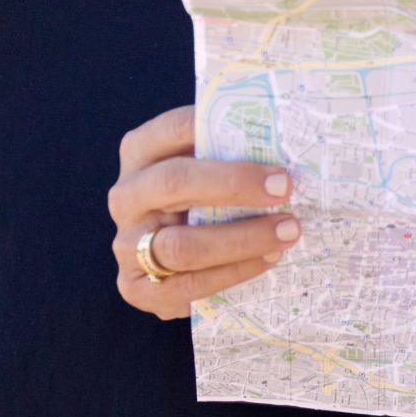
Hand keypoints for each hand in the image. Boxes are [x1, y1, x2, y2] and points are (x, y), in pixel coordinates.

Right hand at [107, 105, 299, 320]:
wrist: (173, 260)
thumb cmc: (203, 198)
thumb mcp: (208, 167)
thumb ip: (229, 152)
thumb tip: (286, 142)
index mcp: (140, 152)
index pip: (173, 129)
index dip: (217, 130)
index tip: (265, 137)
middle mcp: (127, 195)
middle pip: (174, 182)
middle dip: (235, 185)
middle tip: (285, 187)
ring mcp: (126, 244)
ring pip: (181, 244)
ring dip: (243, 239)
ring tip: (288, 231)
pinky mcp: (136, 287)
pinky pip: (189, 284)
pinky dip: (234, 272)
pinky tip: (268, 260)